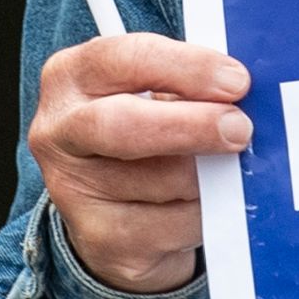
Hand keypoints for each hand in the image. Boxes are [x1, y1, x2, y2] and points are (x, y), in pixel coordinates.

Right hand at [29, 34, 251, 293]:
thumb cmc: (144, 134)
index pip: (124, 60)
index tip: (236, 80)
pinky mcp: (100, 239)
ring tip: (214, 170)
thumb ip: (187, 87)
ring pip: (163, 181)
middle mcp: (58, 131)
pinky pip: (174, 225)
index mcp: (71, 76)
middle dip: (192, 125)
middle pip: (124, 125)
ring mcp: (71, 190)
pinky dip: (204, 214)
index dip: (187, 68)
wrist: (112, 212)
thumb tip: (241, 97)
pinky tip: (197, 205)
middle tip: (239, 128)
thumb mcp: (154, 94)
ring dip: (208, 176)